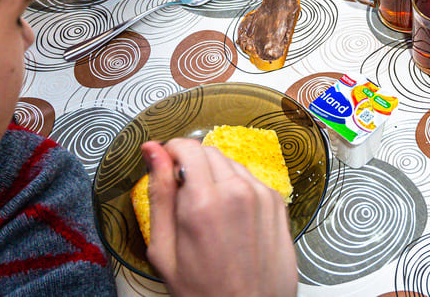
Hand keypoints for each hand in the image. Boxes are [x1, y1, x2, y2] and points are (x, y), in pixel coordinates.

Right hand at [142, 139, 296, 296]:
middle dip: (192, 165)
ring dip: (215, 176)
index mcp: (203, 203)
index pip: (187, 148)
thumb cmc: (204, 292)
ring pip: (231, 163)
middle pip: (209, 152)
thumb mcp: (164, 250)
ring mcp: (262, 195)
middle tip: (184, 198)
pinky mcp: (277, 203)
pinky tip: (231, 218)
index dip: (172, 153)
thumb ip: (158, 194)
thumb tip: (152, 151)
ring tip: (209, 214)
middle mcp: (237, 191)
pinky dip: (237, 188)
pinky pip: (251, 179)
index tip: (166, 166)